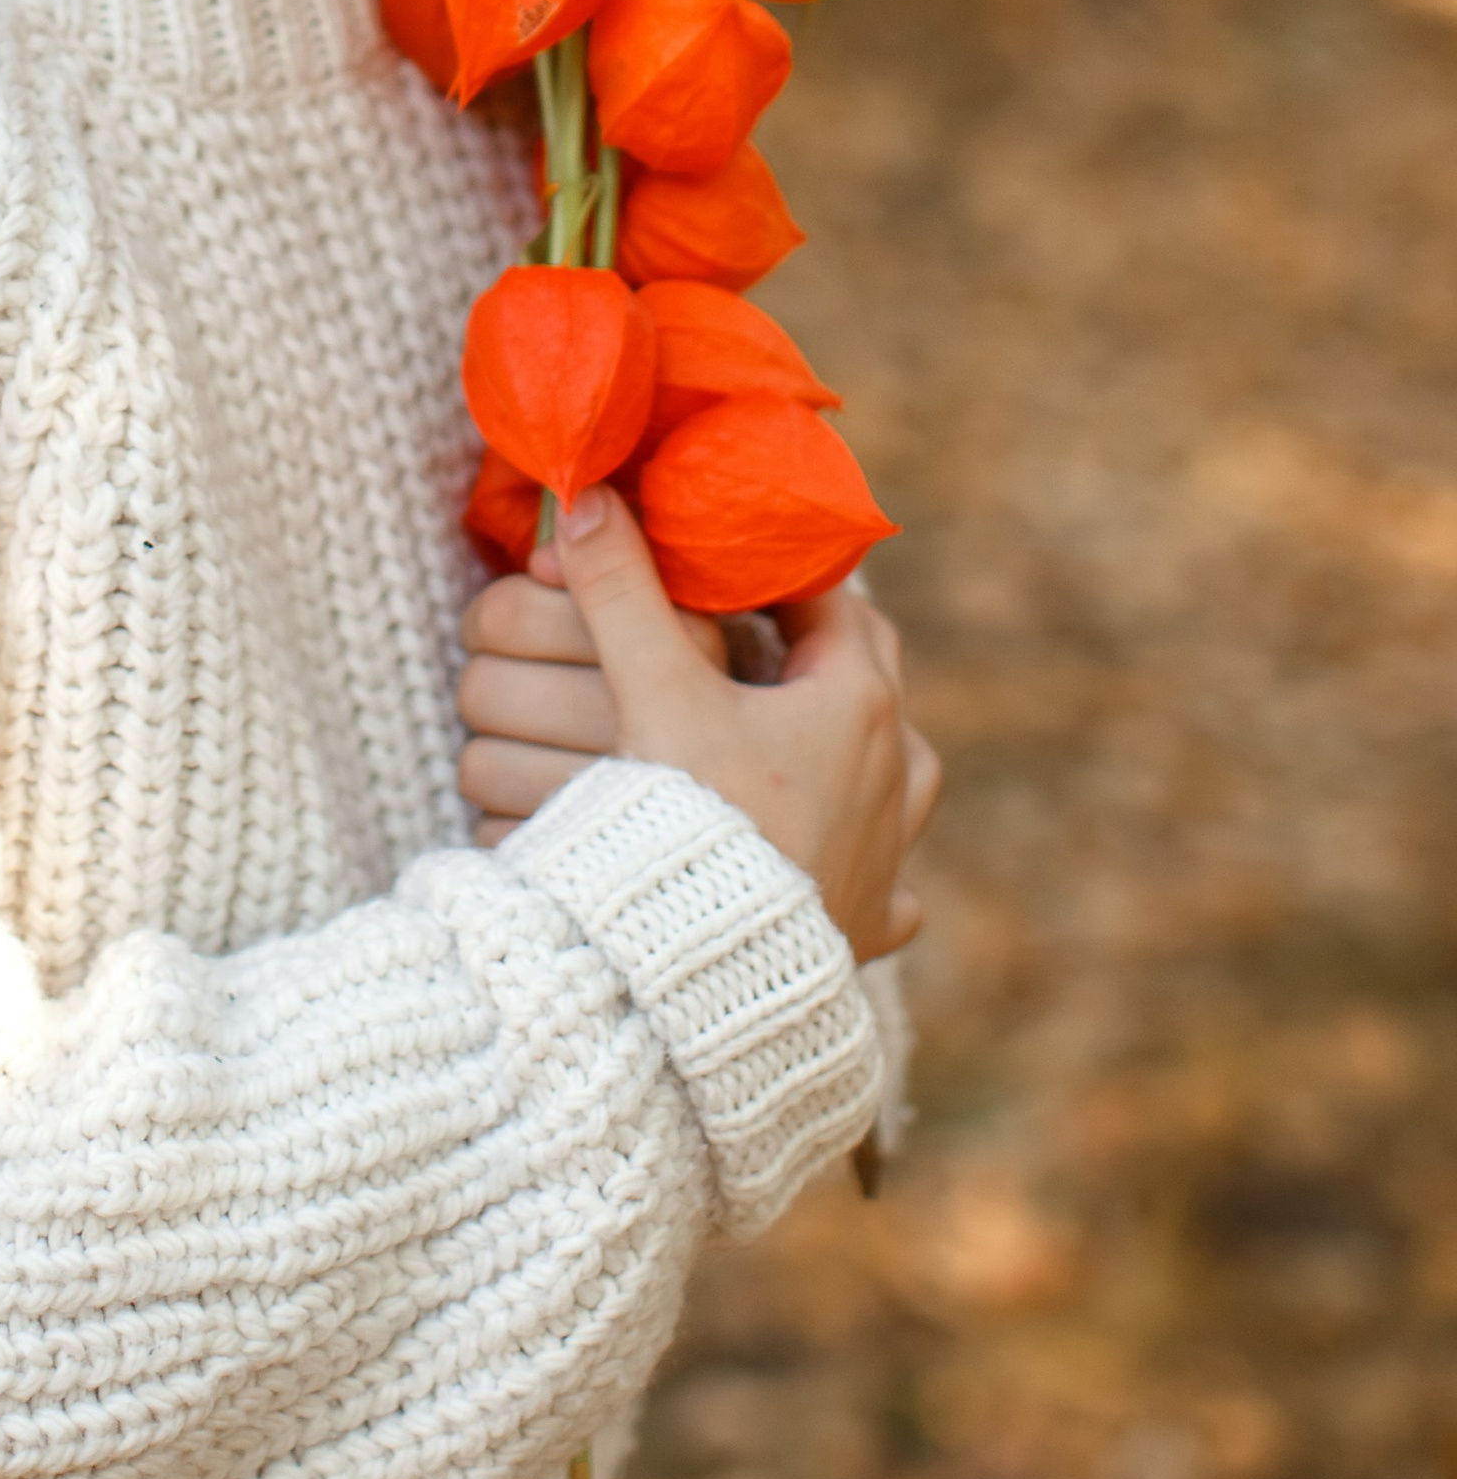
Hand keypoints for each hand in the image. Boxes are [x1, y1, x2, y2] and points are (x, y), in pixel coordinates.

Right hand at [462, 499, 938, 961]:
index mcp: (855, 703)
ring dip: (848, 745)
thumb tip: (587, 494)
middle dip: (810, 642)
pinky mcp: (868, 921)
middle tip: (750, 619)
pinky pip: (886, 881)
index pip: (825, 597)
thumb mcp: (656, 697)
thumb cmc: (701, 830)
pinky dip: (862, 862)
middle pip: (863, 673)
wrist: (715, 983)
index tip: (721, 544)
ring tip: (799, 731)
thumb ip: (621, 591)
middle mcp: (891, 773)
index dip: (769, 563)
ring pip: (889, 772)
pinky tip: (835, 865)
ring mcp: (888, 852)